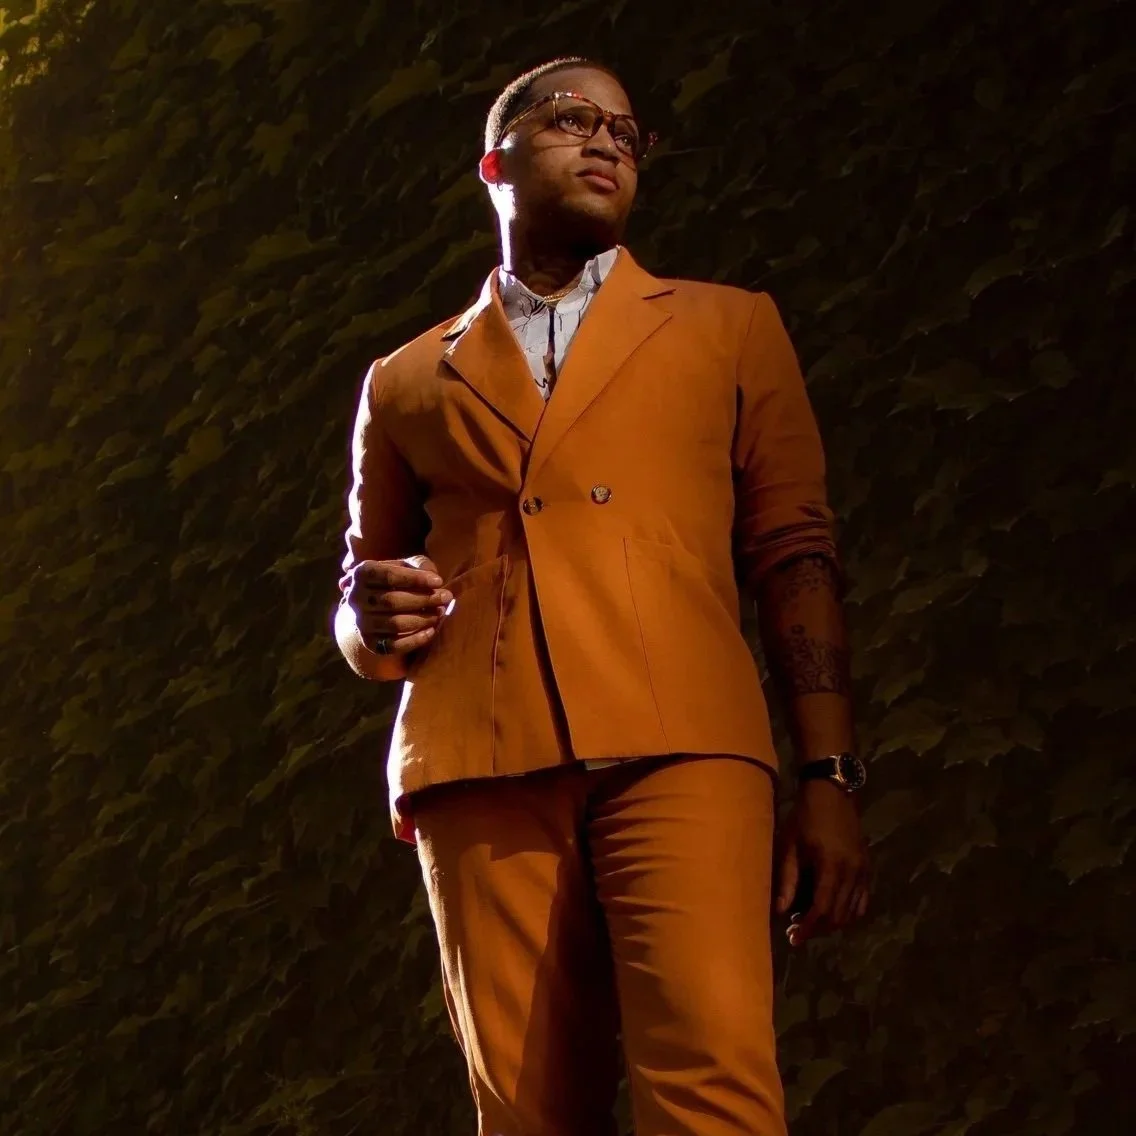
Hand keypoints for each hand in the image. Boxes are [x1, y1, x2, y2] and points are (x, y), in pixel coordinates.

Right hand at [342, 555, 451, 656]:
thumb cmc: (394, 580)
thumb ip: (418, 565)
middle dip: (424, 599)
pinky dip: (415, 640)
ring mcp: (361, 622)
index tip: (439, 581)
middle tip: (446, 597)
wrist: (370, 606)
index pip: (389, 575)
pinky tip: (431, 631)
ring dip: (422, 619)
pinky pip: (393, 646)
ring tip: (440, 613)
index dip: (416, 578)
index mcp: (361, 573)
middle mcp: (355, 598)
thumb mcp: (404, 565)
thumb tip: (433, 576)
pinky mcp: (369, 643)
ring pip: (394, 624)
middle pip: (392, 601)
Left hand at [775, 779, 869, 945]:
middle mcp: (852, 871)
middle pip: (839, 915)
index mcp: (831, 865)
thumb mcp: (790, 845)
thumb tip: (781, 912)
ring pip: (852, 911)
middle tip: (798, 930)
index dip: (808, 927)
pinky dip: (850, 912)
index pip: (822, 908)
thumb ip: (787, 879)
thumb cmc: (805, 816)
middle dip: (819, 927)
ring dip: (833, 922)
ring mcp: (863, 870)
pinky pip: (863, 900)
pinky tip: (833, 911)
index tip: (795, 938)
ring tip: (812, 922)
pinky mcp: (867, 867)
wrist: (832, 793)